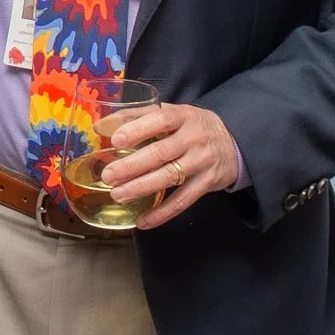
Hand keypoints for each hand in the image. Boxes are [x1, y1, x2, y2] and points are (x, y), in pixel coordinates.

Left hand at [103, 102, 242, 229]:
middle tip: (108, 176)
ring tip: (118, 195)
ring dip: (141, 188)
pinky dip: (162, 213)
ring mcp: (202, 162)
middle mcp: (194, 138)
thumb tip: (100, 127)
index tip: (116, 140)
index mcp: (183, 116)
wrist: (234, 142)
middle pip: (161, 153)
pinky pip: (183, 201)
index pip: (160, 120)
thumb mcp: (171, 113)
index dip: (137, 130)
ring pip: (170, 177)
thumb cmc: (191, 126)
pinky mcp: (207, 183)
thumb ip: (137, 116)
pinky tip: (142, 221)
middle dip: (132, 166)